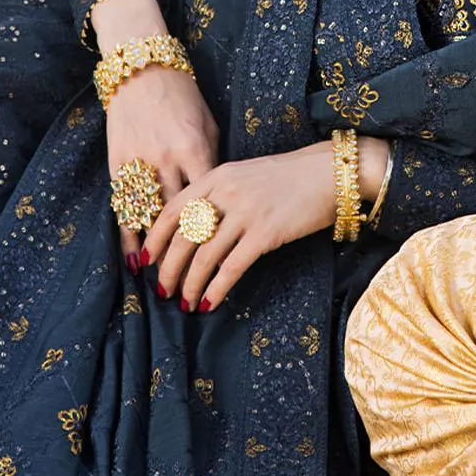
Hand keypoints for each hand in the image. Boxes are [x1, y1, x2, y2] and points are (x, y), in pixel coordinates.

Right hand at [107, 65, 218, 268]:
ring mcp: (139, 163)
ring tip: (166, 284)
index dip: (215, 235)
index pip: (209, 202)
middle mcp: (166, 160)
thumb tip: (217, 202)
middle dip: (186, 255)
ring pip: (150, 219)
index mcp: (195, 149)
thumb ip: (211, 163)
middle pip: (180, 218)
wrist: (141, 70)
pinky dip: (130, 238)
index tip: (222, 261)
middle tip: (192, 288)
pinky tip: (135, 262)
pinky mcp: (118, 164)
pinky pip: (124, 209)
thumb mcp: (207, 126)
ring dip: (158, 254)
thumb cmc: (183, 98)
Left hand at [140, 141, 339, 311]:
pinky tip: (209, 302)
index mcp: (216, 176)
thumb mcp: (245, 175)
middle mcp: (226, 193)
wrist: (331, 172)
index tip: (145, 260)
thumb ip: (219, 194)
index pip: (172, 210)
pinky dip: (217, 288)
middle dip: (168, 268)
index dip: (154, 238)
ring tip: (185, 302)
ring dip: (190, 284)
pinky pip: (232, 267)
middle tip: (162, 290)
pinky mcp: (266, 233)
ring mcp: (245, 212)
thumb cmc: (289, 176)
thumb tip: (194, 228)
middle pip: (183, 237)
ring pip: (204, 256)